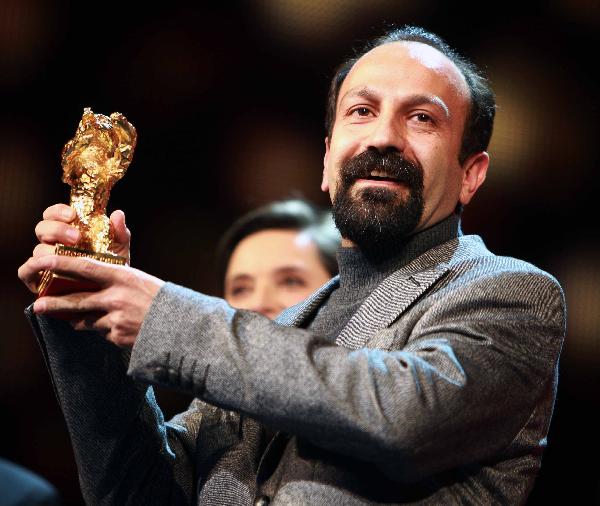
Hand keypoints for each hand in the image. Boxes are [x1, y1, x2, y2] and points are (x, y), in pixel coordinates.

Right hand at [17, 203, 130, 292]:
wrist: (107, 298)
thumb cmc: (111, 269)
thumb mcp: (119, 250)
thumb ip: (119, 232)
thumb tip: (118, 214)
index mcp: (68, 231)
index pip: (54, 214)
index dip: (58, 211)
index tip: (72, 214)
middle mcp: (53, 243)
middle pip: (42, 228)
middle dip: (57, 229)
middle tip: (76, 237)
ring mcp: (44, 261)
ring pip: (37, 249)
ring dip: (50, 250)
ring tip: (68, 256)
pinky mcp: (37, 279)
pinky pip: (25, 271)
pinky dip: (31, 268)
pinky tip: (47, 269)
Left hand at [26, 254, 163, 347]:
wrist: (181, 326)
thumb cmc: (160, 298)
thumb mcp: (140, 278)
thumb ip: (115, 275)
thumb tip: (91, 273)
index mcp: (123, 277)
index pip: (86, 267)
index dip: (62, 265)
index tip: (43, 262)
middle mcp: (116, 297)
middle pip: (76, 300)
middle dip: (54, 304)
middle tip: (37, 305)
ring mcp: (116, 319)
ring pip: (85, 319)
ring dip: (75, 318)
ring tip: (63, 317)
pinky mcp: (117, 336)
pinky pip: (100, 332)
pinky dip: (101, 328)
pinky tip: (109, 326)